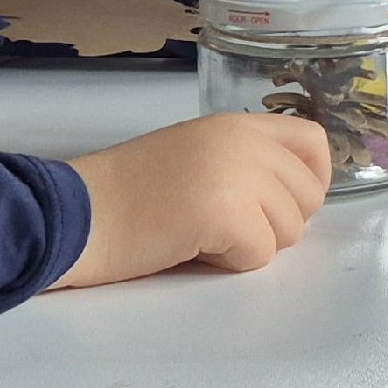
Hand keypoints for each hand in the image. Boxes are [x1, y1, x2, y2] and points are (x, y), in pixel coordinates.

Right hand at [57, 113, 330, 288]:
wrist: (74, 214)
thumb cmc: (125, 196)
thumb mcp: (193, 157)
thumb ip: (242, 163)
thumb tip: (289, 198)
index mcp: (234, 124)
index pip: (313, 141)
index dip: (310, 180)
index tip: (280, 205)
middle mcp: (242, 140)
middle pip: (309, 197)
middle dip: (276, 224)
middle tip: (224, 227)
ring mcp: (237, 174)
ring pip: (289, 231)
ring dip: (249, 245)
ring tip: (198, 232)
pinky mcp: (227, 213)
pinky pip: (260, 254)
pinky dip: (228, 263)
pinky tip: (189, 247)